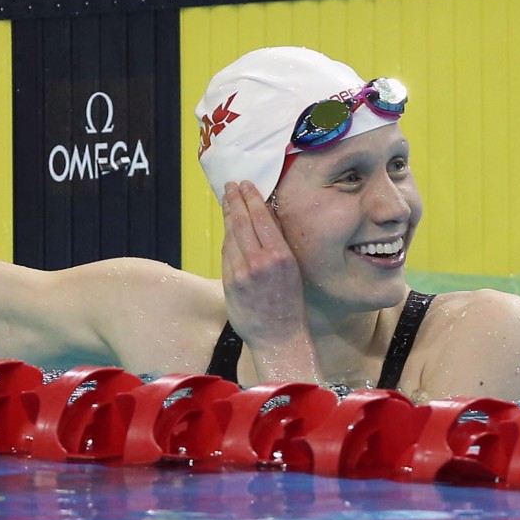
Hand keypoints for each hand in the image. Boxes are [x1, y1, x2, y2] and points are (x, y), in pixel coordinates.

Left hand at [220, 181, 317, 380]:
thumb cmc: (289, 303)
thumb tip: (265, 218)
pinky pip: (226, 253)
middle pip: (242, 222)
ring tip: (226, 201)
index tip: (245, 184)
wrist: (278, 336)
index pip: (261, 218)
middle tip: (230, 185)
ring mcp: (242, 272)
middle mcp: (260, 261)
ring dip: (227, 215)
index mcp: (281, 256)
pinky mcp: (229, 282)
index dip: (251, 198)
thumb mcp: (292, 270)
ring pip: (231, 236)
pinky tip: (227, 228)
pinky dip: (226, 238)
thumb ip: (276, 245)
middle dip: (234, 200)